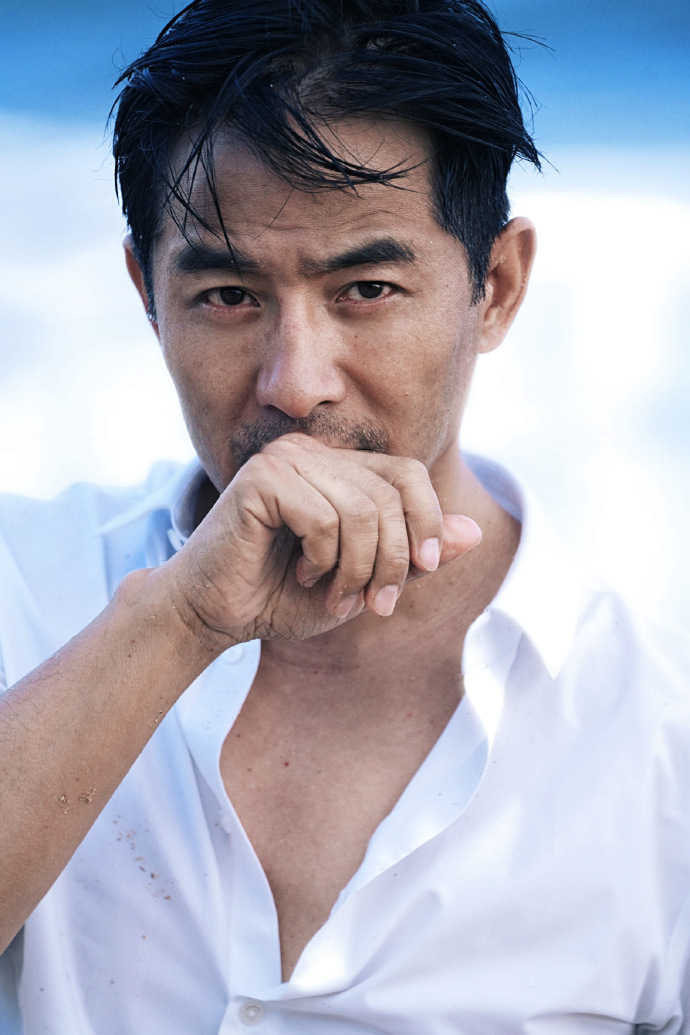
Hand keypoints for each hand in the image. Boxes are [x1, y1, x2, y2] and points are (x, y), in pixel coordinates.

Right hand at [170, 434, 481, 644]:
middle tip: (373, 602)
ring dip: (358, 567)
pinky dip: (323, 559)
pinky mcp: (262, 478)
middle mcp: (313, 452)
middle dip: (393, 559)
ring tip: (333, 592)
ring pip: (363, 510)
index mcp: (337, 468)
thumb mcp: (365, 581)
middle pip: (392, 494)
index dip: (426, 521)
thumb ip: (414, 557)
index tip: (421, 572)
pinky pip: (324, 517)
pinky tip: (298, 574)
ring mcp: (286, 458)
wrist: (214, 616)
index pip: (409, 474)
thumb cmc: (281, 598)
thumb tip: (475, 532)